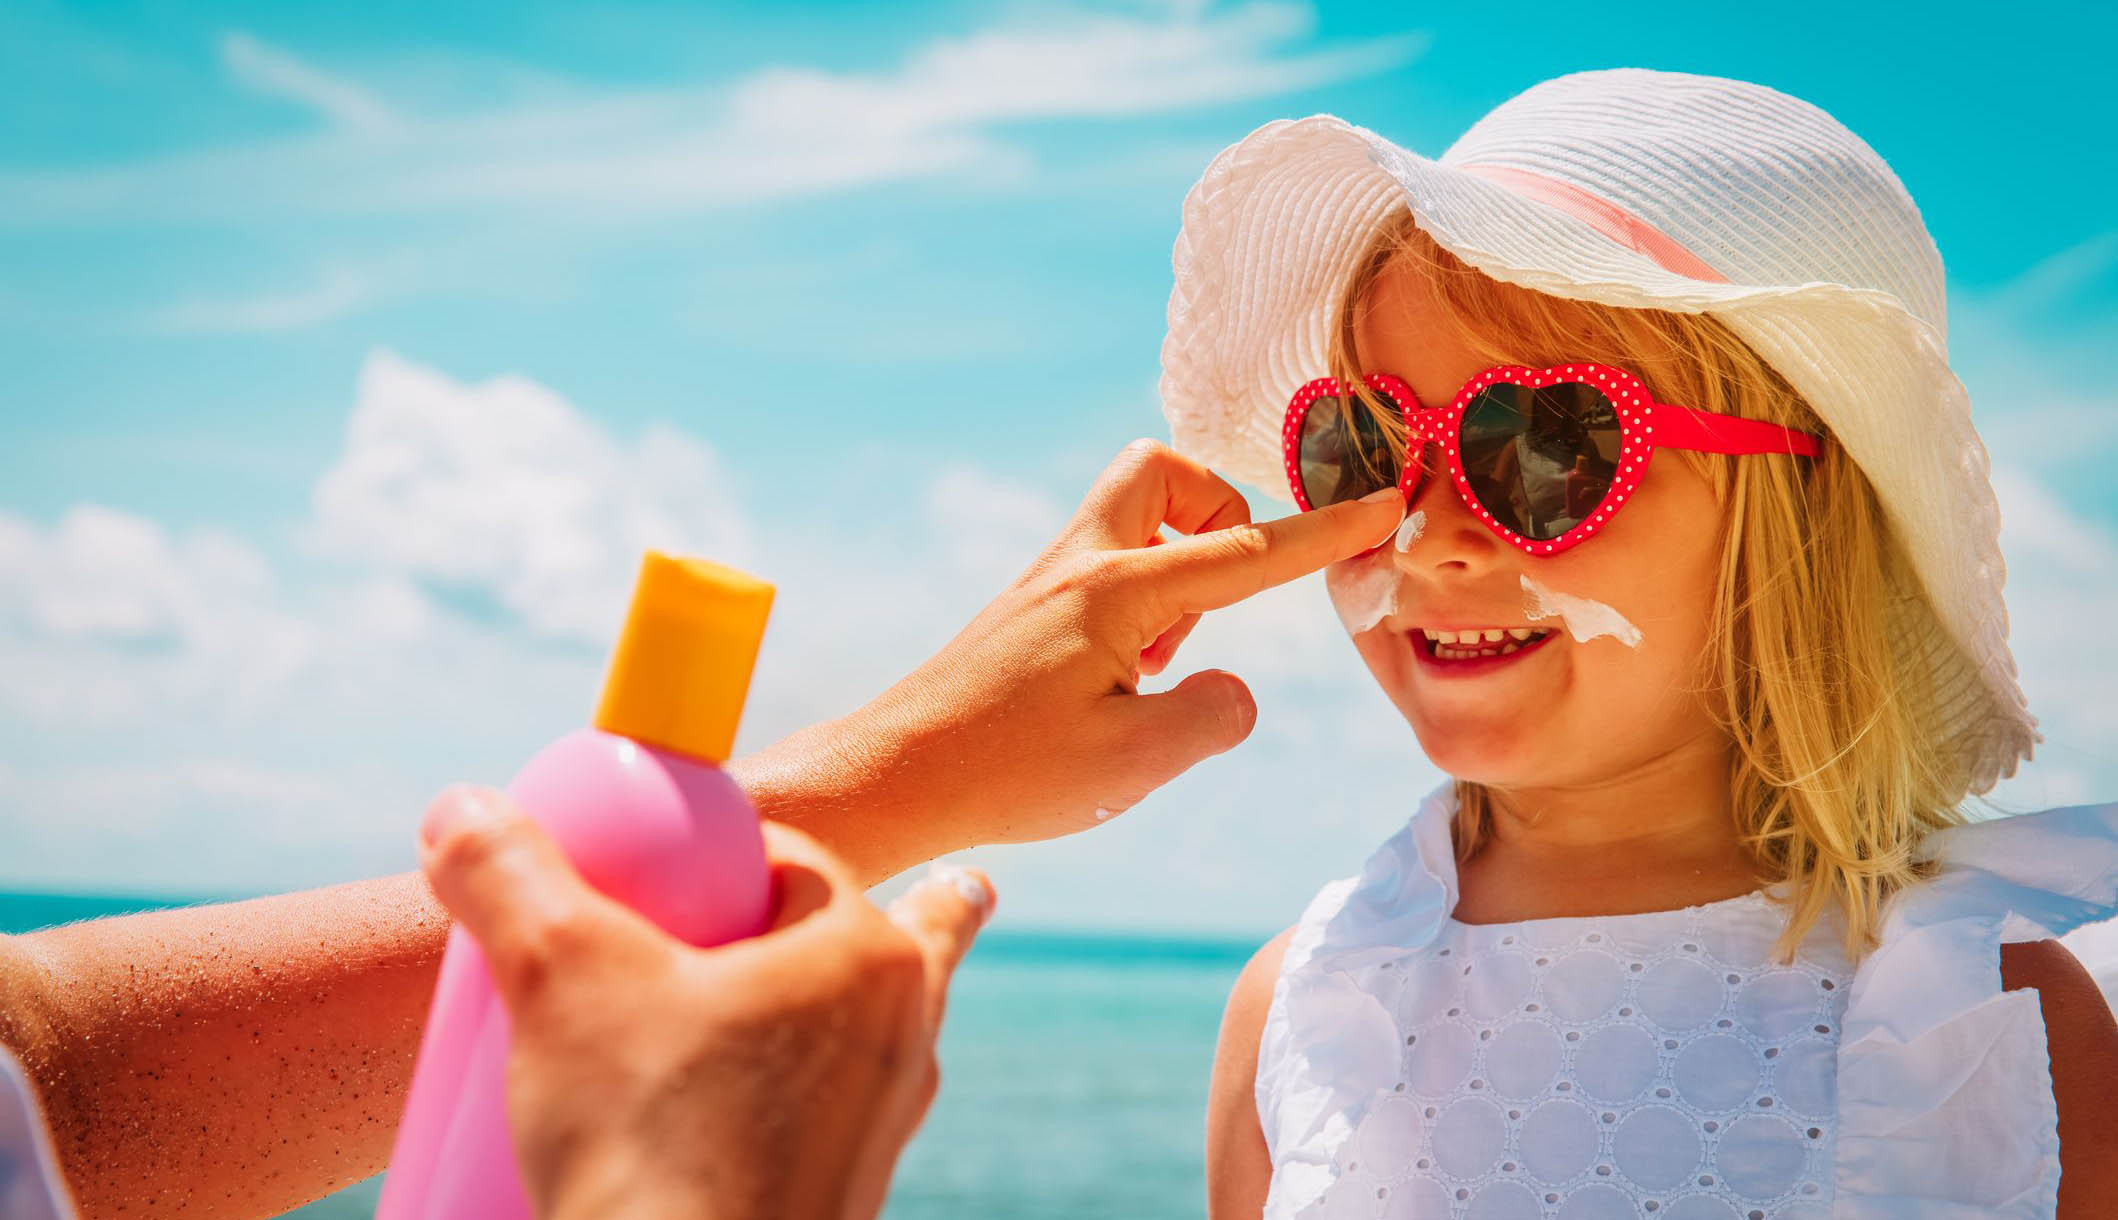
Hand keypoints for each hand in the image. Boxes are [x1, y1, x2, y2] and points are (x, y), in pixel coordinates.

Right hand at [417, 785, 992, 1219]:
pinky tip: (765, 1112)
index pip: (791, 859)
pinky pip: (831, 1116)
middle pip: (852, 939)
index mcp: (868, 957)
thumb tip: (461, 809)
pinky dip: (802, 1096)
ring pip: (858, 1031)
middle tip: (788, 904)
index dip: (720, 852)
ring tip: (838, 985)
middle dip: (828, 917)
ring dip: (831, 1006)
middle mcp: (902, 1035)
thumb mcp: (559, 980)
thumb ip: (510, 880)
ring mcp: (882, 1124)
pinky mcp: (844, 1198)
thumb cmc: (653, 1145)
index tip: (660, 870)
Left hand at [734, 438, 1404, 882]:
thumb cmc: (1007, 772)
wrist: (894, 776)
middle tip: (1215, 600)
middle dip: (1217, 512)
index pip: (1247, 552)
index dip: (1326, 532)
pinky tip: (1119, 684)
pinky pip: (1108, 566)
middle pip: (1164, 472)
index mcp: (1117, 590)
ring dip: (1177, 568)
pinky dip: (1140, 603)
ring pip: (1134, 517)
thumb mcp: (1133, 762)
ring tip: (1157, 667)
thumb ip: (1212, 717)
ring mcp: (1049, 583)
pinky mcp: (1031, 611)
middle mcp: (1081, 566)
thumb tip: (1235, 689)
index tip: (1385, 502)